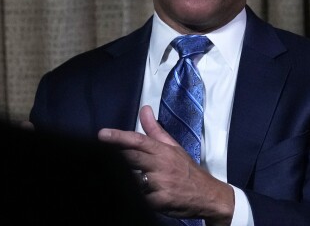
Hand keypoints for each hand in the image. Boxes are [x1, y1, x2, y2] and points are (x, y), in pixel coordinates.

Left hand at [98, 105, 233, 225]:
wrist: (208, 194)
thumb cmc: (187, 170)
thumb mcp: (172, 146)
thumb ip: (154, 129)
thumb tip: (144, 109)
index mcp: (162, 150)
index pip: (138, 140)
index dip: (118, 137)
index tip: (102, 134)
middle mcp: (161, 165)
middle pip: (132, 157)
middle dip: (118, 156)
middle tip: (104, 153)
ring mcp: (161, 183)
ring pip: (134, 178)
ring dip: (128, 178)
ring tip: (128, 177)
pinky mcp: (161, 201)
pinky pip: (141, 197)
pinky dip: (138, 195)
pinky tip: (143, 193)